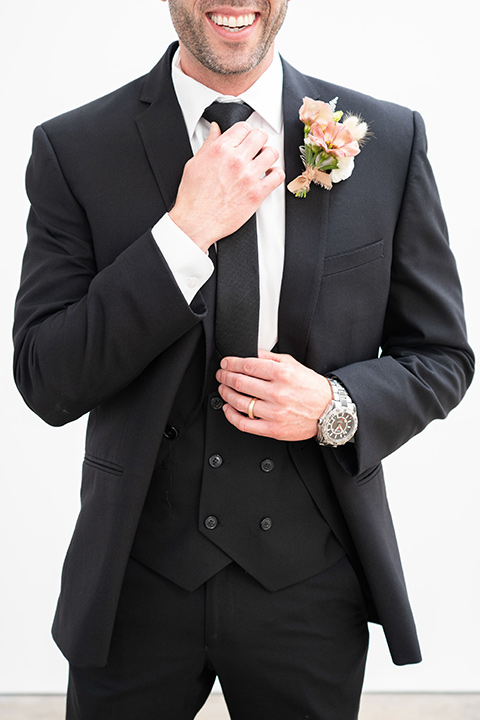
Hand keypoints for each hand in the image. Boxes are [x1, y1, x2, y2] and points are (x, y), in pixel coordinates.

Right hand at [169, 122, 284, 251]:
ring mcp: (248, 177)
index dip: (245, 132)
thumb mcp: (195, 163)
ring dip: (268, 156)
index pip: (243, 127)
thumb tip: (215, 130)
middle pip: (260, 136)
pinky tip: (268, 176)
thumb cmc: (193, 197)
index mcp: (220, 150)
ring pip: (272, 153)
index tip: (246, 138)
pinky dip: (276, 174)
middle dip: (259, 140)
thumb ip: (209, 144)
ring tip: (263, 162)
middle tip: (256, 148)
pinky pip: (277, 176)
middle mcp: (236, 161)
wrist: (196, 222)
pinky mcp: (257, 194)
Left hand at [216, 349, 332, 441]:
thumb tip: (249, 353)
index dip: (231, 363)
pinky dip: (231, 415)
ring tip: (223, 389)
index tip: (225, 364)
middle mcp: (278, 393)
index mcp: (282, 374)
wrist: (329, 410)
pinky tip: (228, 409)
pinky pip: (244, 424)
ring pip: (239, 402)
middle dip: (225, 377)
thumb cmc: (311, 388)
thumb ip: (270, 357)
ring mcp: (275, 413)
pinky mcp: (273, 429)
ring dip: (226, 394)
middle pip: (240, 382)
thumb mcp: (293, 364)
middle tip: (221, 375)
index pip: (247, 365)